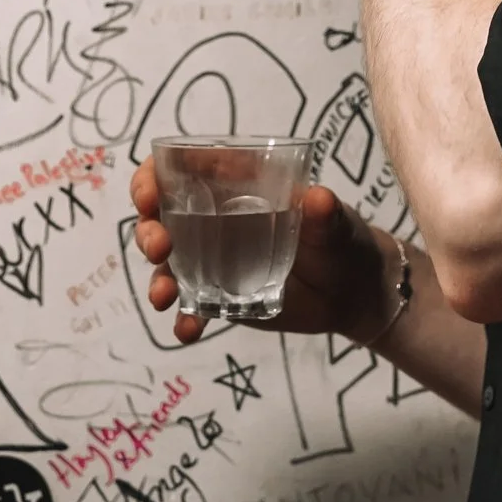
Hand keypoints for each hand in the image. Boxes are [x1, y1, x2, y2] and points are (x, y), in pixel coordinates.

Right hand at [130, 158, 398, 343]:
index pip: (178, 170)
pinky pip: (191, 307)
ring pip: (167, 265)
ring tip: (163, 297)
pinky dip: (184, 319)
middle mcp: (213, 220)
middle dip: (147, 231)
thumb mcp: (335, 222)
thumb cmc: (341, 238)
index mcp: (232, 186)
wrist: (354, 293)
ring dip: (156, 278)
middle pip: (160, 218)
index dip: (152, 178)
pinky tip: (188, 330)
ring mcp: (212, 260)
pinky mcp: (220, 296)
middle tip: (160, 248)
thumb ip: (324, 211)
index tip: (150, 197)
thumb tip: (318, 198)